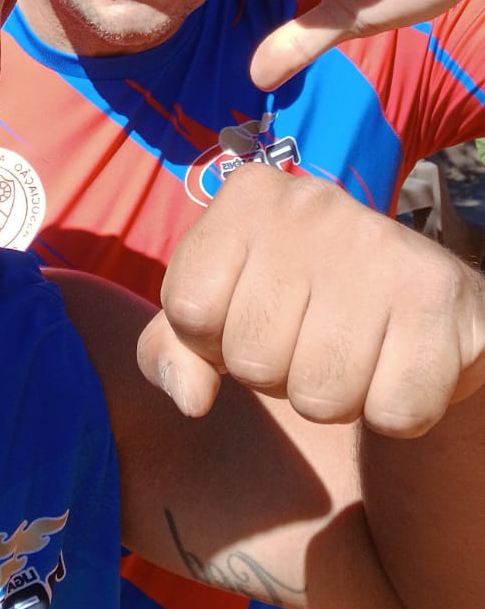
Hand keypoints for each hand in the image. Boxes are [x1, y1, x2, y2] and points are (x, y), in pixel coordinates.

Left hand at [137, 163, 484, 435]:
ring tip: (354, 351)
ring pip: (320, 396)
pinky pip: (393, 412)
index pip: (187, 308)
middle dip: (277, 376)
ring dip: (337, 399)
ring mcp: (379, 245)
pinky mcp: (437, 295)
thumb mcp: (220, 314)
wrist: (425, 302)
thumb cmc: (302, 308)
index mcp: (248, 196)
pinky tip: (399, 363)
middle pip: (253, 360)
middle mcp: (312, 204)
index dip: (212, 340)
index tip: (249, 318)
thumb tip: (190, 399)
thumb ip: (172, 351)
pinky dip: (394, 410)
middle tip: (310, 340)